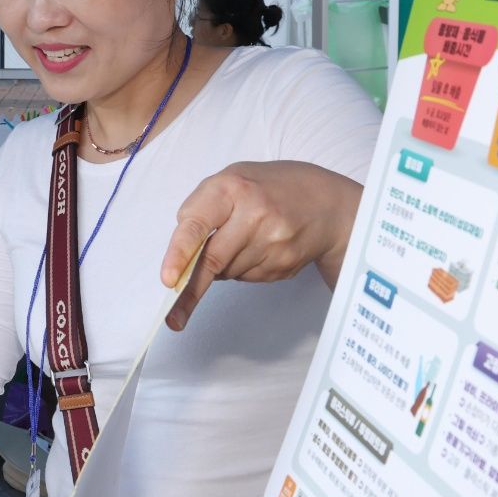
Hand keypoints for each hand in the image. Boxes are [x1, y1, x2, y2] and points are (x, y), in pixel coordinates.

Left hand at [159, 161, 361, 331]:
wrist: (329, 204)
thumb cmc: (269, 189)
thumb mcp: (232, 180)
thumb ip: (202, 211)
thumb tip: (181, 260)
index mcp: (233, 187)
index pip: (198, 224)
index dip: (180, 253)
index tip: (168, 279)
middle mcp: (255, 214)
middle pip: (213, 260)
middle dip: (190, 289)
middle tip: (173, 316)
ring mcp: (274, 242)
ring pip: (228, 272)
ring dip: (223, 266)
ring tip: (243, 240)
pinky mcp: (285, 264)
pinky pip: (247, 278)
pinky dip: (243, 269)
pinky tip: (260, 248)